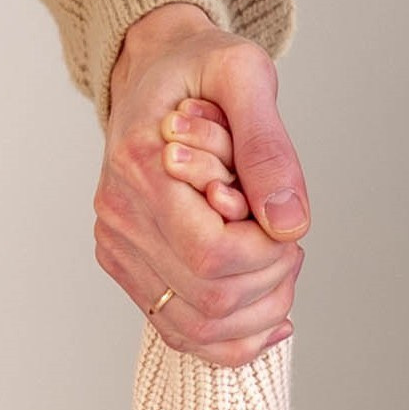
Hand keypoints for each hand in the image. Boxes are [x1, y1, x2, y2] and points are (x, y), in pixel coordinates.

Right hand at [97, 3, 306, 365]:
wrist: (154, 74)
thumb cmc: (199, 70)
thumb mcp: (244, 75)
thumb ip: (268, 147)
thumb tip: (289, 224)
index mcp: (140, 168)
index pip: (211, 254)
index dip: (267, 255)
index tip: (288, 226)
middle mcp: (120, 218)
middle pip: (208, 300)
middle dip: (270, 284)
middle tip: (290, 246)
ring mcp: (118, 249)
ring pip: (193, 328)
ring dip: (256, 317)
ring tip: (281, 273)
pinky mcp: (126, 268)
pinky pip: (177, 331)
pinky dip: (231, 340)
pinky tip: (271, 319)